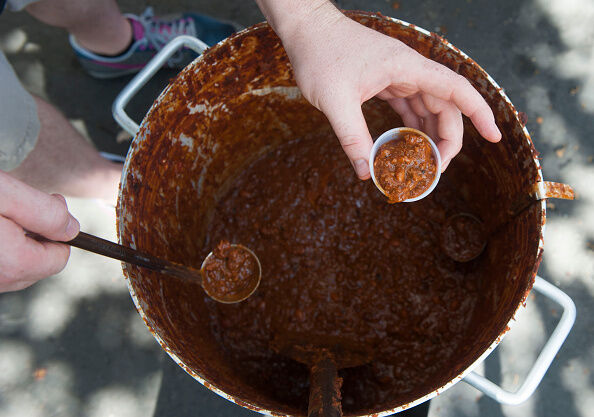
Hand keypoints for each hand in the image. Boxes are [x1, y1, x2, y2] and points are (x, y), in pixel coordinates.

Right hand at [0, 171, 79, 291]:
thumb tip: (72, 230)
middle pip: (36, 265)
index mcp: (15, 263)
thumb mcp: (7, 193)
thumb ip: (46, 213)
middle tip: (10, 210)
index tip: (34, 209)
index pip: (60, 258)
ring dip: (10, 244)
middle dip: (31, 238)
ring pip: (13, 267)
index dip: (53, 231)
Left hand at [268, 3, 501, 177]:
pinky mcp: (385, 81)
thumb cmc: (320, 56)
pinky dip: (412, 128)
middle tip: (437, 170)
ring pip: (427, 108)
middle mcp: (409, 70)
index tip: (495, 137)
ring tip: (425, 165)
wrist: (306, 30)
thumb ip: (352, 138)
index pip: (457, 90)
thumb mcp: (335, 101)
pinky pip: (409, 107)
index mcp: (407, 67)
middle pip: (445, 106)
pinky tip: (410, 146)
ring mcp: (398, 75)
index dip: (480, 113)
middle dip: (447, 139)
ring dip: (430, 136)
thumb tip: (365, 172)